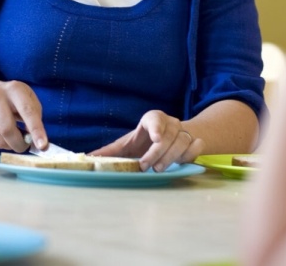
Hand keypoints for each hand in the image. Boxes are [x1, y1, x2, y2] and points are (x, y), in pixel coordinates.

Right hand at [0, 80, 46, 151]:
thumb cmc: (15, 100)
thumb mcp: (29, 101)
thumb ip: (36, 118)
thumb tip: (37, 142)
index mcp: (15, 89)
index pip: (27, 112)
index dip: (36, 130)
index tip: (43, 146)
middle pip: (7, 129)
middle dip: (20, 144)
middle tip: (26, 146)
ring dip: (11, 145)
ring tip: (15, 137)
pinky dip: (1, 144)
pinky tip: (3, 134)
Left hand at [89, 110, 203, 171]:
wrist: (166, 139)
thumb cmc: (142, 142)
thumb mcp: (126, 145)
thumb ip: (110, 151)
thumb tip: (88, 157)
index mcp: (152, 119)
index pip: (155, 118)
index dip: (156, 126)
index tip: (156, 138)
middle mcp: (170, 123)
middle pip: (168, 135)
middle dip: (157, 153)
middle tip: (146, 166)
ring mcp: (183, 131)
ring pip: (183, 141)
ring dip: (171, 157)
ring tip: (159, 168)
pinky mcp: (194, 141)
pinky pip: (197, 145)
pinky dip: (191, 153)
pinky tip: (182, 162)